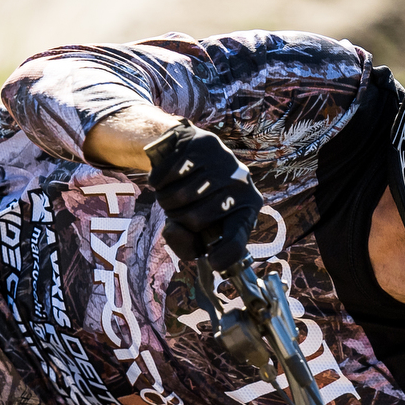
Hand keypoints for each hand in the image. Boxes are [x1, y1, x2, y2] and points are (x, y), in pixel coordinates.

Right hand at [145, 123, 262, 271]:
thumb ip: (184, 243)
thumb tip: (174, 231)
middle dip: (177, 219)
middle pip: (197, 219)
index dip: (227, 253)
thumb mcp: (190, 226)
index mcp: (246, 208)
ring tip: (170, 192)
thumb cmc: (191, 197)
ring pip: (181, 196)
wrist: (182, 151)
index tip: (214, 261)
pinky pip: (170, 173)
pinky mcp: (204, 142)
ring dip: (164, 199)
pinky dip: (158, 180)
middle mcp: (242, 183)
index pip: (238, 236)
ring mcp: (224, 161)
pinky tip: (164, 178)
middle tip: (177, 209)